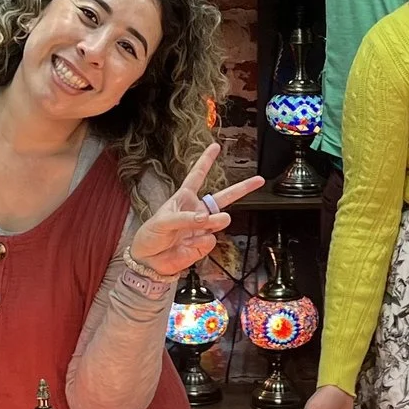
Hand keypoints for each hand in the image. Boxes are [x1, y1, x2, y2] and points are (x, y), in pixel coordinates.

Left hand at [129, 144, 264, 278]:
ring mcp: (203, 228)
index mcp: (184, 198)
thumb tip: (208, 219)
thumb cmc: (151, 235)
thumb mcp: (163, 222)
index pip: (197, 176)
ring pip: (221, 220)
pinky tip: (189, 244)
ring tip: (206, 223)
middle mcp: (197, 211)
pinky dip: (200, 241)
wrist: (149, 261)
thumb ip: (186, 218)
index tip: (215, 147)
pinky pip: (210, 239)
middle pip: (224, 197)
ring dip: (216, 220)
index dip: (206, 161)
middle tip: (259, 180)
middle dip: (242, 188)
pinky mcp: (204, 244)